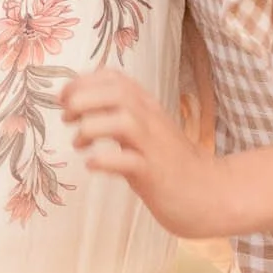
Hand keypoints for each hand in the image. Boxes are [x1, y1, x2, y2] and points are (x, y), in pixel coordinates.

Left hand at [60, 68, 239, 239]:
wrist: (208, 193)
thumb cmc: (170, 163)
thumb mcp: (144, 131)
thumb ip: (118, 116)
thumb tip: (80, 107)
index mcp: (147, 107)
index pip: (115, 78)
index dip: (83, 82)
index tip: (63, 97)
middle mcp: (151, 120)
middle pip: (116, 93)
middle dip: (83, 99)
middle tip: (66, 117)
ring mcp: (154, 146)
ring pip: (123, 121)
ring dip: (91, 127)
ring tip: (79, 143)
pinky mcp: (154, 173)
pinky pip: (128, 161)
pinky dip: (104, 161)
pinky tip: (92, 165)